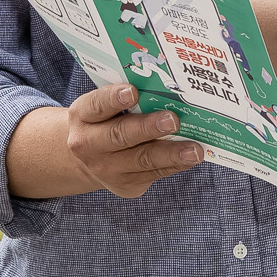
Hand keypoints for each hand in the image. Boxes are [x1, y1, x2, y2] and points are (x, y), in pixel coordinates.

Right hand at [10, 84, 204, 199]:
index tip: (133, 92)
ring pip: (142, 159)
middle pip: (120, 135)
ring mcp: (106, 168)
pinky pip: (154, 173)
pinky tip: (191, 158)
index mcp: (83, 116)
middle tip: (172, 120)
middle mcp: (89, 144)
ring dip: (170, 154)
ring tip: (193, 150)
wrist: (88, 159)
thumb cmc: (105, 122)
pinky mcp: (125, 185)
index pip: (97, 105)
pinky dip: (175, 165)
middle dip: (148, 128)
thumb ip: (126, 99)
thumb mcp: (104, 108)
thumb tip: (169, 91)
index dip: (114, 98)